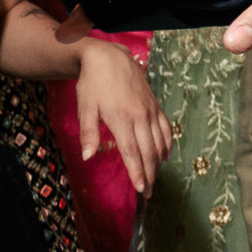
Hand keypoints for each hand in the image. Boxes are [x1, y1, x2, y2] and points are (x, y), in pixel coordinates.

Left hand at [71, 37, 171, 194]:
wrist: (109, 58)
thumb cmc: (93, 84)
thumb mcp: (85, 107)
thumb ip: (88, 133)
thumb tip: (88, 157)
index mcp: (121, 119)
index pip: (132, 152)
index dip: (138, 172)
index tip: (141, 190)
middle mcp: (140, 117)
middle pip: (149, 151)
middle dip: (150, 174)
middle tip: (148, 194)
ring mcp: (150, 111)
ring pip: (159, 142)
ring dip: (158, 163)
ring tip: (155, 179)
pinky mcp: (155, 105)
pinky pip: (165, 128)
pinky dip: (167, 144)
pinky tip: (165, 155)